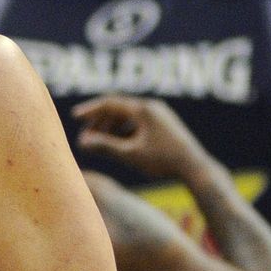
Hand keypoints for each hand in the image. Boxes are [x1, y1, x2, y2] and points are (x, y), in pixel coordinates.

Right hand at [72, 95, 210, 179]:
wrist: (195, 168)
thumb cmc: (163, 160)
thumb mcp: (130, 154)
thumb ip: (104, 147)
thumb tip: (81, 142)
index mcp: (143, 109)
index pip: (110, 103)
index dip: (90, 110)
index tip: (74, 117)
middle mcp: (152, 107)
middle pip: (118, 109)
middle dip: (99, 122)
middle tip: (86, 137)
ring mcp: (160, 115)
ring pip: (128, 116)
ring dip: (111, 128)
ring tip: (100, 143)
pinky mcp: (164, 125)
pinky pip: (138, 122)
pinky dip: (124, 131)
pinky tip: (117, 145)